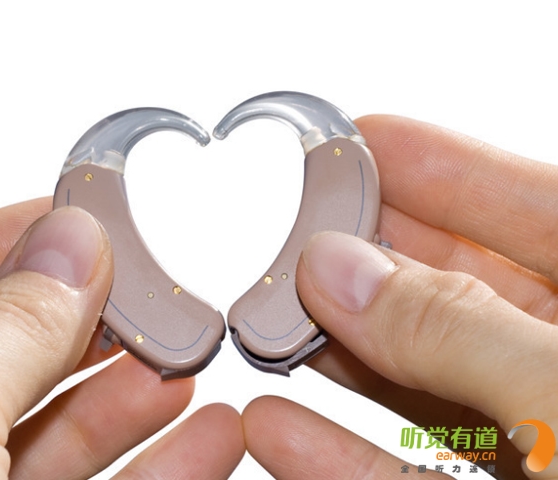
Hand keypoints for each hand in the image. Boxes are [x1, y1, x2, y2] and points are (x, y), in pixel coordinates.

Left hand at [0, 202, 243, 478]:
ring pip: (51, 430)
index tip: (73, 219)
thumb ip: (7, 333)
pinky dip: (159, 468)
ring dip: (133, 395)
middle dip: (84, 322)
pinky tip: (208, 436)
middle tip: (145, 292)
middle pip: (1, 356)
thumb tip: (70, 244)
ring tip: (187, 359)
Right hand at [242, 115, 557, 478]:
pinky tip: (278, 428)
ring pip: (418, 378)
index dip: (443, 166)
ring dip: (336, 355)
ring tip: (269, 324)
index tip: (364, 139)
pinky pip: (406, 469)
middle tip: (296, 236)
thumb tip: (339, 271)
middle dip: (368, 261)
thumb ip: (457, 328)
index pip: (528, 205)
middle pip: (452, 288)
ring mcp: (533, 434)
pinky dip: (338, 454)